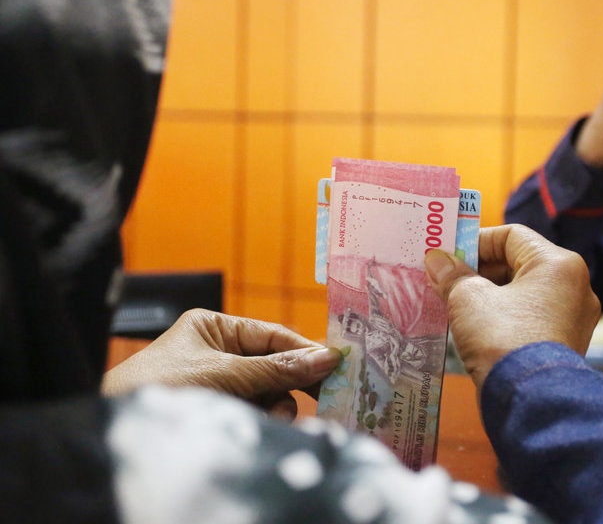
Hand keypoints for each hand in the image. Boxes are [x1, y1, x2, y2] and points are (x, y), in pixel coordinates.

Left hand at [103, 309, 340, 419]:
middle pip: (275, 365)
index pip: (273, 336)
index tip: (337, 365)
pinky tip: (262, 425)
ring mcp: (219, 385)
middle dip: (293, 382)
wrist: (114, 425)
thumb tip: (328, 358)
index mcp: (215, 328)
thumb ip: (278, 368)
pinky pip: (255, 412)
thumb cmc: (162, 387)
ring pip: (269, 393)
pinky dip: (263, 418)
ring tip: (271, 417)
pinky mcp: (218, 413)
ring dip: (277, 405)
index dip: (306, 350)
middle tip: (327, 397)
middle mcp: (219, 353)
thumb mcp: (226, 374)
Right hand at [423, 224, 600, 389]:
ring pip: (526, 293)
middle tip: (448, 280)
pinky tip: (479, 327)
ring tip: (458, 305)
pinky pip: (533, 318)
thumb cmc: (503, 340)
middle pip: (520, 264)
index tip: (449, 256)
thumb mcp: (468, 300)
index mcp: (559, 264)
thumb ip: (452, 275)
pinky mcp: (567, 344)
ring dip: (491, 295)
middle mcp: (576, 287)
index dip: (476, 242)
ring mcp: (575, 318)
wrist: (530, 401)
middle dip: (481, 271)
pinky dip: (506, 316)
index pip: (512, 236)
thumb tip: (437, 261)